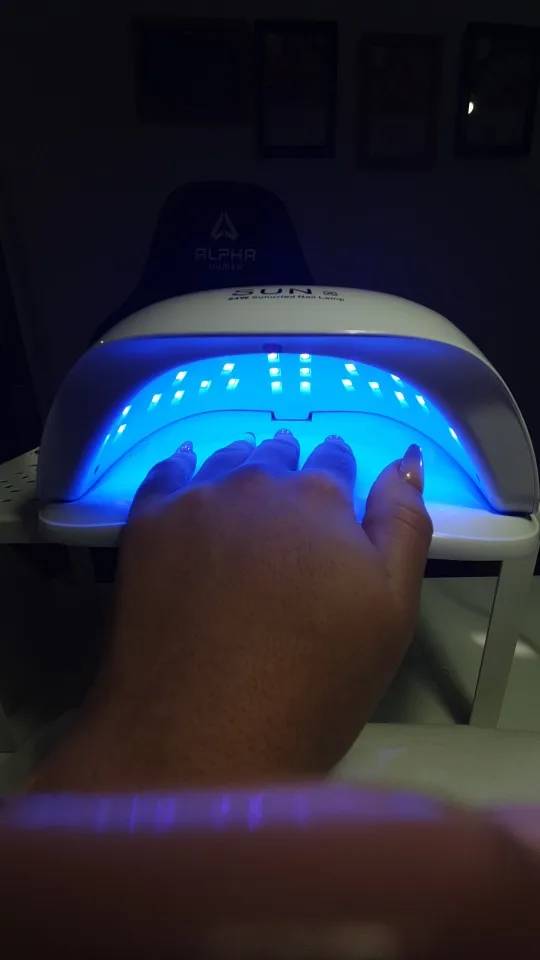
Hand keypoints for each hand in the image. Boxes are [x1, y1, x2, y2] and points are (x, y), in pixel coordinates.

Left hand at [33, 433, 431, 788]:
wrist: (201, 734)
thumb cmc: (314, 681)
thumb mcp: (391, 610)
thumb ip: (403, 526)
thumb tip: (404, 462)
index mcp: (322, 498)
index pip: (336, 461)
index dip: (339, 475)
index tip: (336, 491)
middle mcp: (257, 483)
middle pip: (279, 457)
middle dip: (289, 469)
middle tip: (289, 501)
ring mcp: (195, 500)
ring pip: (226, 461)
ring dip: (241, 466)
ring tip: (245, 485)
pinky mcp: (145, 525)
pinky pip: (165, 473)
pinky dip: (181, 467)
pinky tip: (186, 466)